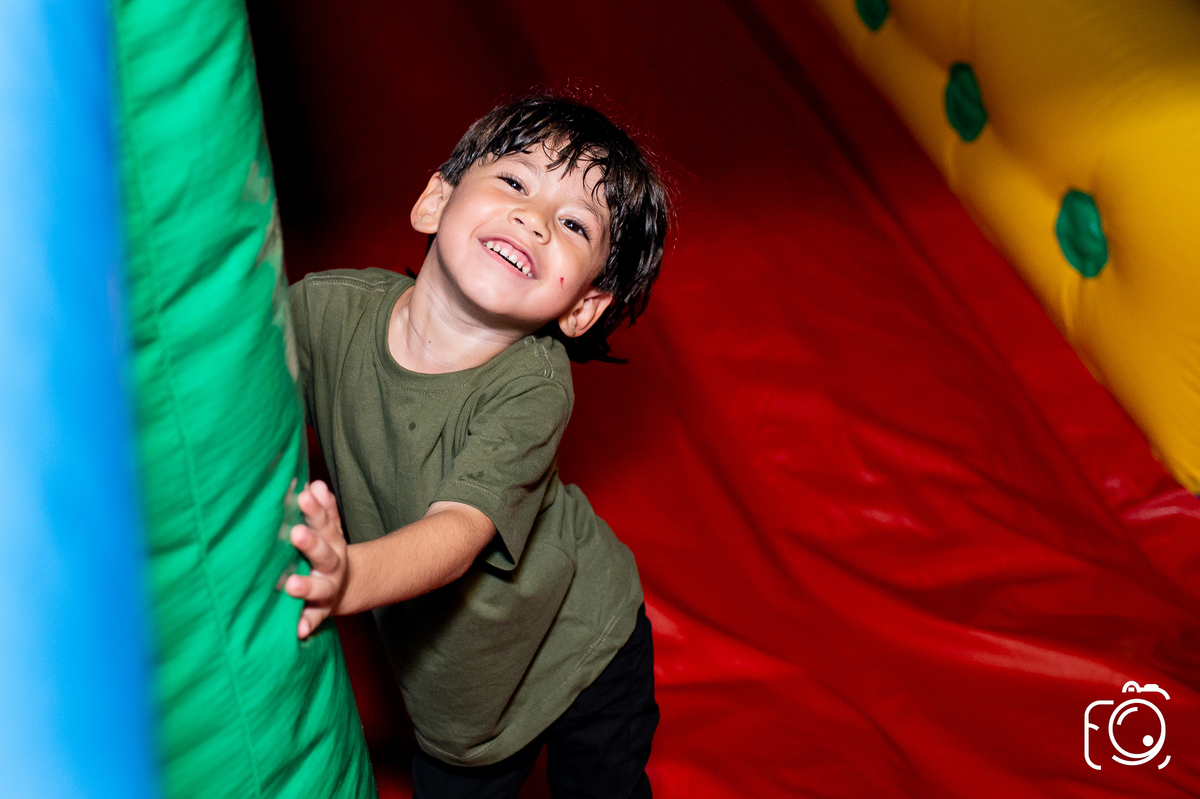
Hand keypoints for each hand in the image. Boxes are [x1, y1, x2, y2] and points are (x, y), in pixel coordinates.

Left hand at [284, 480, 347, 638]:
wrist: (347, 586)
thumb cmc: (325, 551)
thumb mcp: (328, 529)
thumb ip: (322, 509)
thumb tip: (314, 484)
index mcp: (331, 540)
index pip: (324, 522)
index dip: (315, 509)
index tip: (303, 495)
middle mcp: (332, 563)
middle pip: (324, 552)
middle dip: (310, 543)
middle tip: (295, 534)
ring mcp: (328, 587)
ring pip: (320, 587)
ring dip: (306, 586)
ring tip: (291, 586)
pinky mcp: (321, 610)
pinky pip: (316, 617)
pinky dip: (308, 623)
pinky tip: (299, 629)